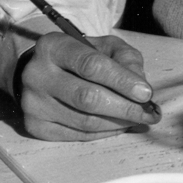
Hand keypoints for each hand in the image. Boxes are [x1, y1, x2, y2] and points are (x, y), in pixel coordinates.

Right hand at [15, 32, 156, 140]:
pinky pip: (77, 135)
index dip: (122, 81)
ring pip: (84, 120)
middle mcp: (36, 74)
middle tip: (149, 114)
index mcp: (54, 47)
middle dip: (125, 108)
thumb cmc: (81, 58)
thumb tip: (141, 88)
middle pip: (87, 97)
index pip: (91, 65)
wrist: (42, 73)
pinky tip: (119, 125)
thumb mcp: (106, 46)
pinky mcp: (35, 126)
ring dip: (118, 123)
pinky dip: (105, 133)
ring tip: (138, 119)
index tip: (146, 93)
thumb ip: (127, 59)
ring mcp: (32, 103)